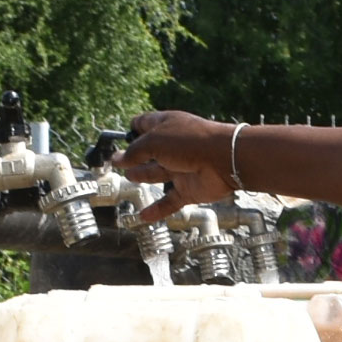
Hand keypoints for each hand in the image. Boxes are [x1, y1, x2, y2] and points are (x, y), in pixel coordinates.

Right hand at [113, 111, 241, 209]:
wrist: (224, 160)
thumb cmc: (189, 142)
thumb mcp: (154, 141)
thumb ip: (134, 152)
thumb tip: (117, 159)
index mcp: (166, 126)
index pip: (144, 124)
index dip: (132, 130)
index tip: (120, 138)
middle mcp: (173, 146)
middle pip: (148, 152)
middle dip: (134, 157)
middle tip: (118, 163)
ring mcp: (181, 168)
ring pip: (157, 174)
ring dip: (142, 176)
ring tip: (130, 177)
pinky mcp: (189, 189)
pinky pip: (170, 201)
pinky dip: (157, 210)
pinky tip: (143, 217)